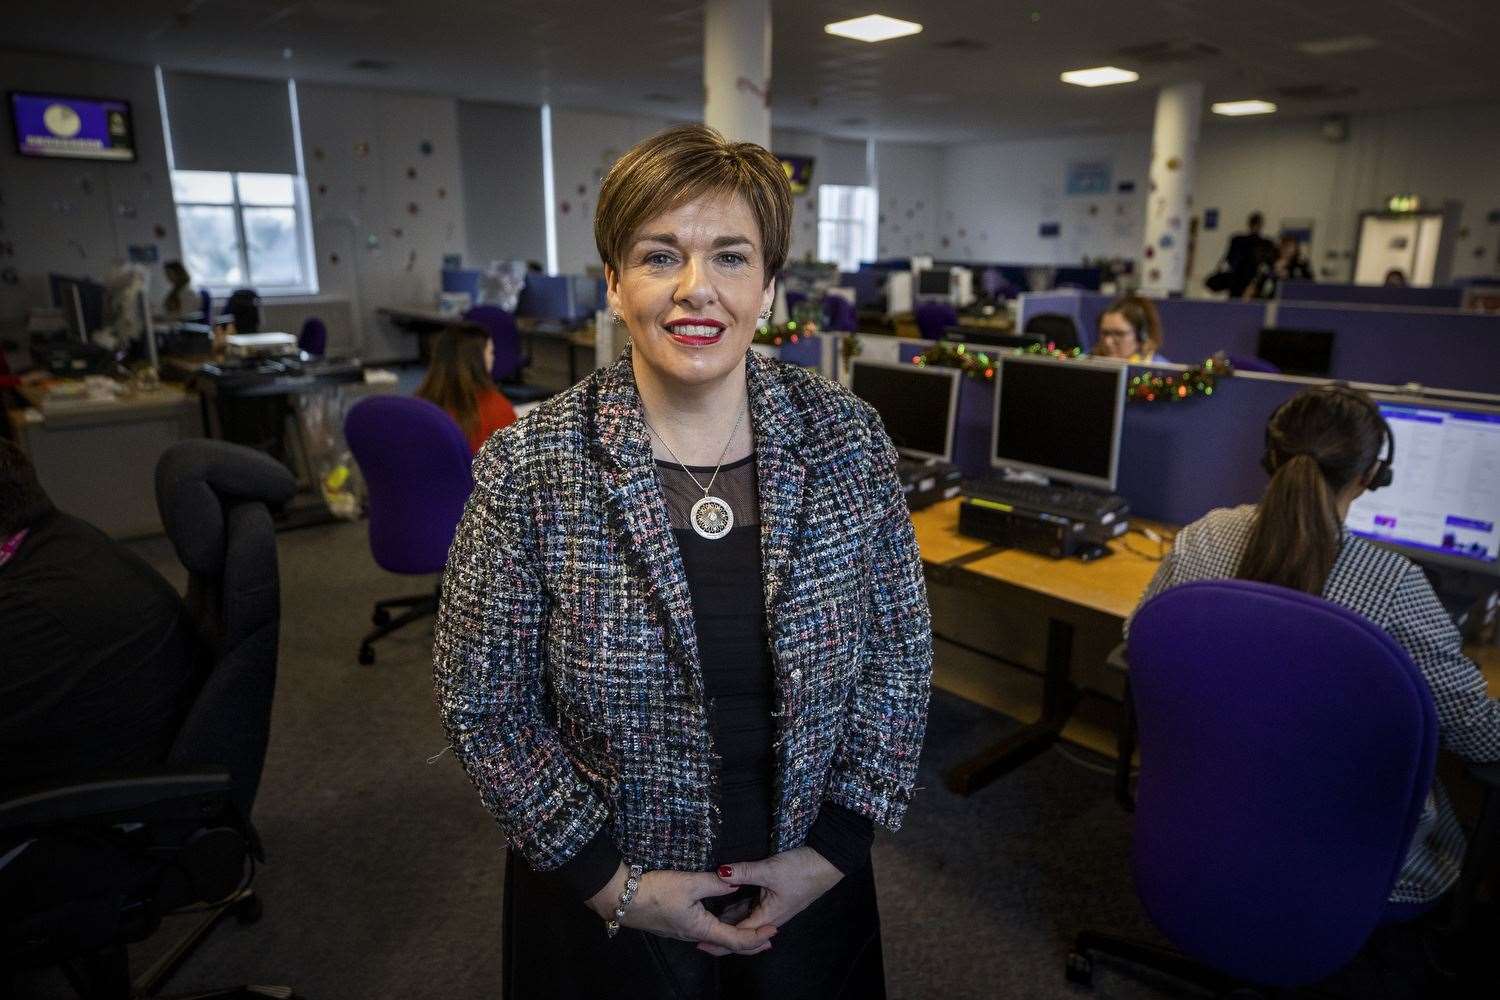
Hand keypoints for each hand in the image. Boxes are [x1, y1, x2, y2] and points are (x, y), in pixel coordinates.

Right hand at [586, 864, 775, 956]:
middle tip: (770, 937)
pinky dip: (722, 930)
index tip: (775, 931)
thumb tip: (737, 881)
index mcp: (702, 928)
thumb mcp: (689, 882)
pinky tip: (725, 919)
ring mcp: (684, 931)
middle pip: (728, 944)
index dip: (757, 937)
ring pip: (717, 938)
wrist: (622, 898)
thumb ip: (716, 882)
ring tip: (753, 929)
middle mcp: (695, 935)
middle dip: (751, 942)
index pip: (737, 940)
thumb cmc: (656, 891)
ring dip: (737, 936)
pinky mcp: (677, 925)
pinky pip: (706, 932)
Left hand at [696, 847, 842, 954]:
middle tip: (700, 934)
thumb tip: (719, 872)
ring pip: (747, 918)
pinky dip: (739, 908)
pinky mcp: (776, 897)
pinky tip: (727, 903)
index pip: (739, 935)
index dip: (720, 940)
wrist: (827, 862)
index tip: (700, 942)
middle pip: (742, 930)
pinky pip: (753, 907)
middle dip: (723, 933)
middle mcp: (770, 917)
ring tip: (708, 919)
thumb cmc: (801, 870)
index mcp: (768, 918)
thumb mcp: (770, 870)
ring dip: (730, 920)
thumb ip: (744, 872)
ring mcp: (774, 907)